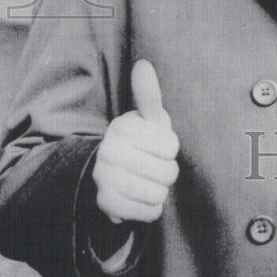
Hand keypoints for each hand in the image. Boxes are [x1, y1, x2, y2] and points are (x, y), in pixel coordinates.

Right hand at [92, 60, 179, 224]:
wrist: (105, 174)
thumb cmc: (137, 142)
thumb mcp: (145, 119)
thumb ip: (148, 95)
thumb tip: (143, 64)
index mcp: (123, 128)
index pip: (171, 146)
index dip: (169, 149)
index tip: (155, 147)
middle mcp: (110, 152)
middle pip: (168, 173)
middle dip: (166, 172)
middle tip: (151, 167)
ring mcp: (106, 180)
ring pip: (159, 194)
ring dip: (158, 191)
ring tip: (146, 182)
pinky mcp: (107, 205)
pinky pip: (150, 212)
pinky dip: (150, 208)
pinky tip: (140, 198)